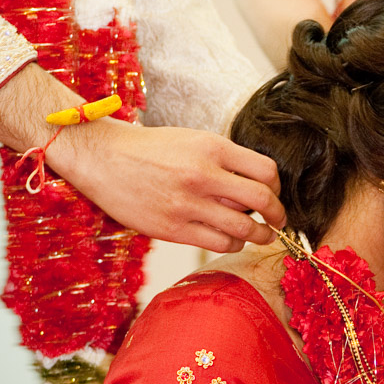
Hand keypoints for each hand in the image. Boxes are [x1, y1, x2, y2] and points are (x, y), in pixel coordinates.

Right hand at [47, 118, 284, 252]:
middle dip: (277, 215)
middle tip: (279, 220)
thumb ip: (225, 160)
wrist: (104, 158)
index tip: (276, 193)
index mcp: (213, 147)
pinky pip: (218, 243)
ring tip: (261, 235)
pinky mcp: (173, 228)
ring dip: (259, 235)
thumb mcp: (194, 140)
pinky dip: (232, 243)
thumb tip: (257, 185)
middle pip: (261, 200)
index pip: (266, 170)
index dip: (277, 186)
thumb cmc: (151, 149)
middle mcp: (203, 175)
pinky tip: (231, 239)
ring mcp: (188, 204)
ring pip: (243, 228)